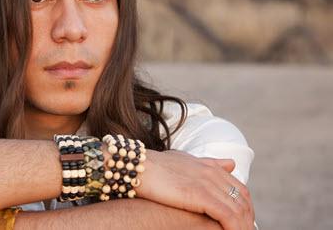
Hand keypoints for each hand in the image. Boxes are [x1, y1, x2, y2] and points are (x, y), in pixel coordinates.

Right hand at [134, 149, 254, 229]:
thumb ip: (207, 164)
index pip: (239, 189)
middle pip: (243, 199)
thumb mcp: (183, 161)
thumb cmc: (154, 167)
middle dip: (248, 218)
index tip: (243, 221)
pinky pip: (227, 216)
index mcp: (210, 166)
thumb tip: (231, 163)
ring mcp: (208, 183)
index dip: (245, 207)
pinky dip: (235, 228)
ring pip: (238, 210)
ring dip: (244, 226)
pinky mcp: (201, 195)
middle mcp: (213, 173)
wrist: (137, 166)